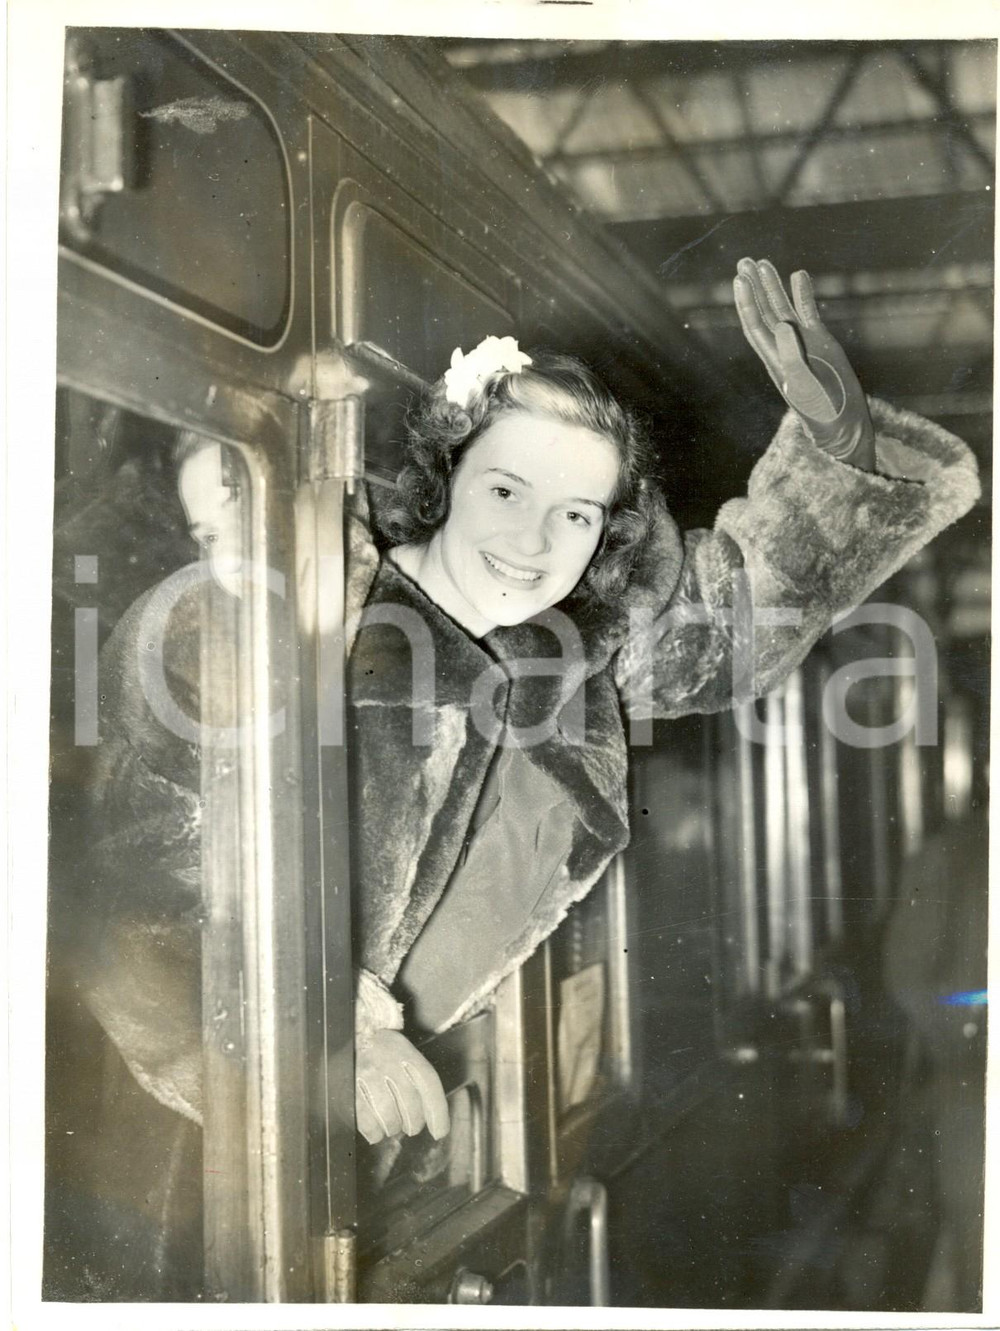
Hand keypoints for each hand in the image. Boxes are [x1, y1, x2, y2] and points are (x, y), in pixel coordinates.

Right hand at [355, 1028, 449, 1144]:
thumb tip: (437, 1126)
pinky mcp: (350, 1091)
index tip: (439, 1132)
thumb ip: (421, 1082)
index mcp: (405, 1052)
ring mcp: (367, 1077)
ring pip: (389, 1119)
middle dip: (414, 1123)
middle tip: (411, 1126)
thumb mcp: (405, 1055)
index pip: (428, 1083)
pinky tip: (376, 1126)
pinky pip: (368, 1124)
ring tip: (391, 1122)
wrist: (351, 1040)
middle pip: (410, 1106)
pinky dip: (375, 1132)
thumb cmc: (384, 1054)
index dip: (437, 1112)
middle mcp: (387, 1062)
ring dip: (393, 1127)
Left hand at [733, 258, 874, 469]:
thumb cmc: (819, 411)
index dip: (746, 302)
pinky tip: (799, 275)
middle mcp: (784, 346)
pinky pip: (809, 312)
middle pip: (764, 311)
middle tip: (743, 262)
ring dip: (773, 286)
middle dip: (754, 287)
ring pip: (784, 308)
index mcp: (774, 358)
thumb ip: (792, 356)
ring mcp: (802, 342)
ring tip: (763, 263)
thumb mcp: (803, 385)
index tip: (738, 280)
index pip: (755, 325)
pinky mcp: (821, 341)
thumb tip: (782, 325)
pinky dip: (804, 294)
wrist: (841, 423)